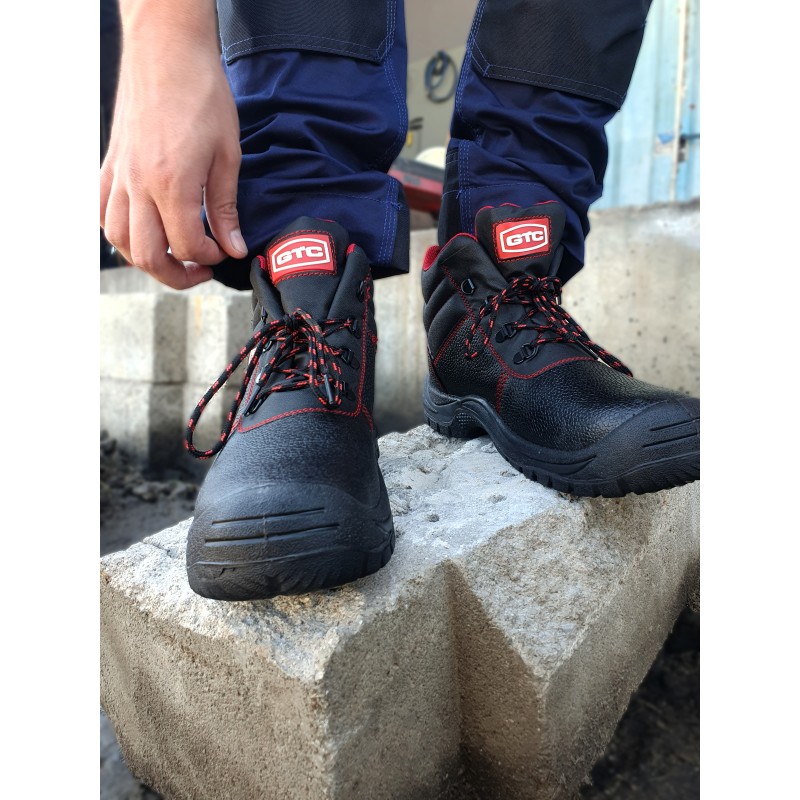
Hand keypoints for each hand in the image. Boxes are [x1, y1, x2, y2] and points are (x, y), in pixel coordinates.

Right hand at [100, 35, 246, 288]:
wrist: (167, 51)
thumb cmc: (202, 95)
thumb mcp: (228, 155)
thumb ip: (226, 208)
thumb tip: (233, 247)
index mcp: (172, 183)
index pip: (186, 245)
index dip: (209, 258)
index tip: (224, 252)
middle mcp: (138, 184)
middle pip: (149, 255)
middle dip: (178, 275)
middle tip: (200, 271)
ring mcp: (119, 176)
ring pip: (120, 240)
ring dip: (147, 260)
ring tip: (174, 257)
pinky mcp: (110, 166)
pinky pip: (103, 213)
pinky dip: (120, 234)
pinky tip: (144, 232)